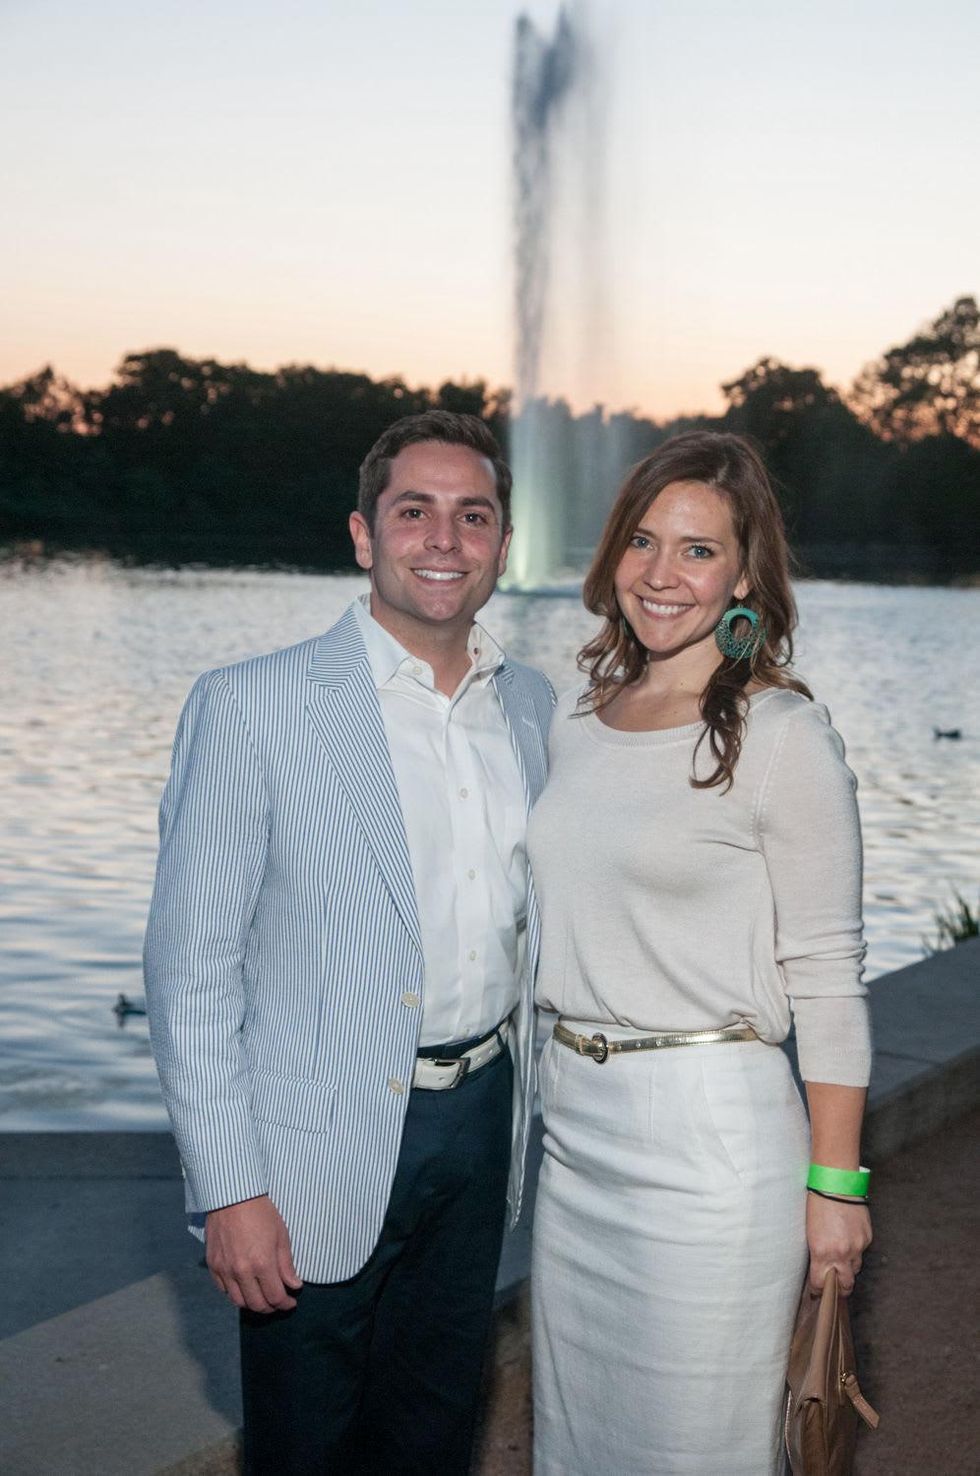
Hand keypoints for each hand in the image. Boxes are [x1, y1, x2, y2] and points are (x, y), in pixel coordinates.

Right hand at [205, 1194, 302, 1312]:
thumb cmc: (261, 1213)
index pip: (275, 1297)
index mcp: (262, 1264)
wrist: (232, 1197)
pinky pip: (223, 1290)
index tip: (291, 1302)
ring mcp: (225, 1270)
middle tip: (278, 1302)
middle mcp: (242, 1271)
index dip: (285, 1304)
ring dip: (252, 1304)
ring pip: (238, 1302)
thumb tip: (294, 1285)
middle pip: (257, 1304)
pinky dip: (235, 1293)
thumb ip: (286, 1265)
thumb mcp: (281, 1235)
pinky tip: (244, 1287)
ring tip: (262, 1297)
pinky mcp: (213, 1265)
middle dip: (271, 1307)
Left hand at [805, 1193, 871, 1295]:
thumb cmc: (818, 1204)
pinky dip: (856, 1249)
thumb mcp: (810, 1232)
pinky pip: (862, 1251)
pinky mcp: (867, 1238)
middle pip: (845, 1285)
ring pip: (856, 1268)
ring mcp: (857, 1246)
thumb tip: (821, 1265)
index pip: (821, 1282)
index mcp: (822, 1252)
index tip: (818, 1291)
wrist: (837, 1184)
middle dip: (841, 1289)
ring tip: (842, 1261)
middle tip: (836, 1289)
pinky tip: (849, 1239)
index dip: (819, 1289)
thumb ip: (818, 1252)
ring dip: (849, 1267)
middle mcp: (841, 1253)